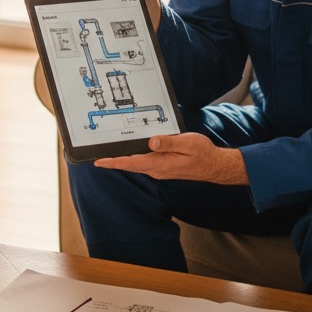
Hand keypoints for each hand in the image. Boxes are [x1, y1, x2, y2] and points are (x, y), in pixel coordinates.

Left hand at [95, 133, 248, 184]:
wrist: (214, 166)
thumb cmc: (203, 153)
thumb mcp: (188, 143)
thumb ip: (169, 142)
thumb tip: (152, 142)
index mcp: (161, 163)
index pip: (132, 163)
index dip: (114, 162)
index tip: (99, 162)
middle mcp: (158, 169)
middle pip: (130, 164)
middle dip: (113, 161)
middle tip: (96, 156)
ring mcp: (160, 170)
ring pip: (137, 164)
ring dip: (123, 160)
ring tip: (108, 152)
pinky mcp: (163, 167)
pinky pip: (144, 163)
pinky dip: (134, 158)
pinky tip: (131, 150)